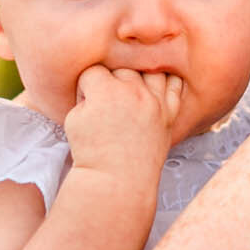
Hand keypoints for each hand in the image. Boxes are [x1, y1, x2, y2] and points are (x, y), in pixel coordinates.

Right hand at [63, 66, 185, 182]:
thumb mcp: (74, 120)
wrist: (117, 180)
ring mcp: (155, 101)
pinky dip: (167, 81)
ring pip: (149, 70)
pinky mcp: (169, 113)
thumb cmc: (91, 153)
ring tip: (130, 91)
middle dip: (111, 81)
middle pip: (122, 69)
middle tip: (107, 102)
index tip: (86, 101)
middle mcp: (133, 91)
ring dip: (138, 77)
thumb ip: (85, 96)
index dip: (86, 85)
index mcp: (106, 91)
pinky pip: (175, 85)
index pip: (94, 70)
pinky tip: (156, 86)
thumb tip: (97, 86)